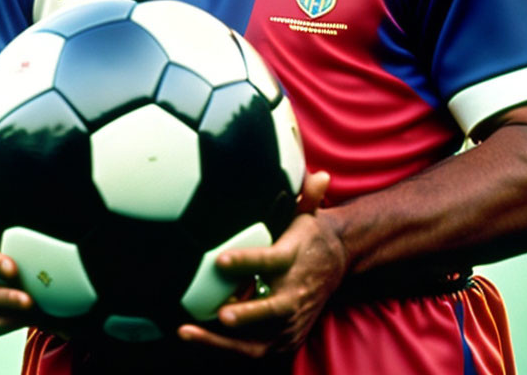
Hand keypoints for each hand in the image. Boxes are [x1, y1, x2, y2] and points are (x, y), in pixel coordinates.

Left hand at [178, 171, 346, 359]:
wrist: (338, 262)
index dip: (245, 261)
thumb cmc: (310, 235)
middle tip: (220, 313)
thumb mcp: (309, 213)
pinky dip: (225, 348)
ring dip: (223, 342)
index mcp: (294, 259)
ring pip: (259, 341)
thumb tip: (321, 175)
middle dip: (247, 315)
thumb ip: (307, 196)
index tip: (219, 261)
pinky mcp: (286, 338)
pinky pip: (254, 350)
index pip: (270, 261)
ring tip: (188, 331)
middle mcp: (296, 293)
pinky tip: (197, 338)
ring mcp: (292, 321)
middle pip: (272, 309)